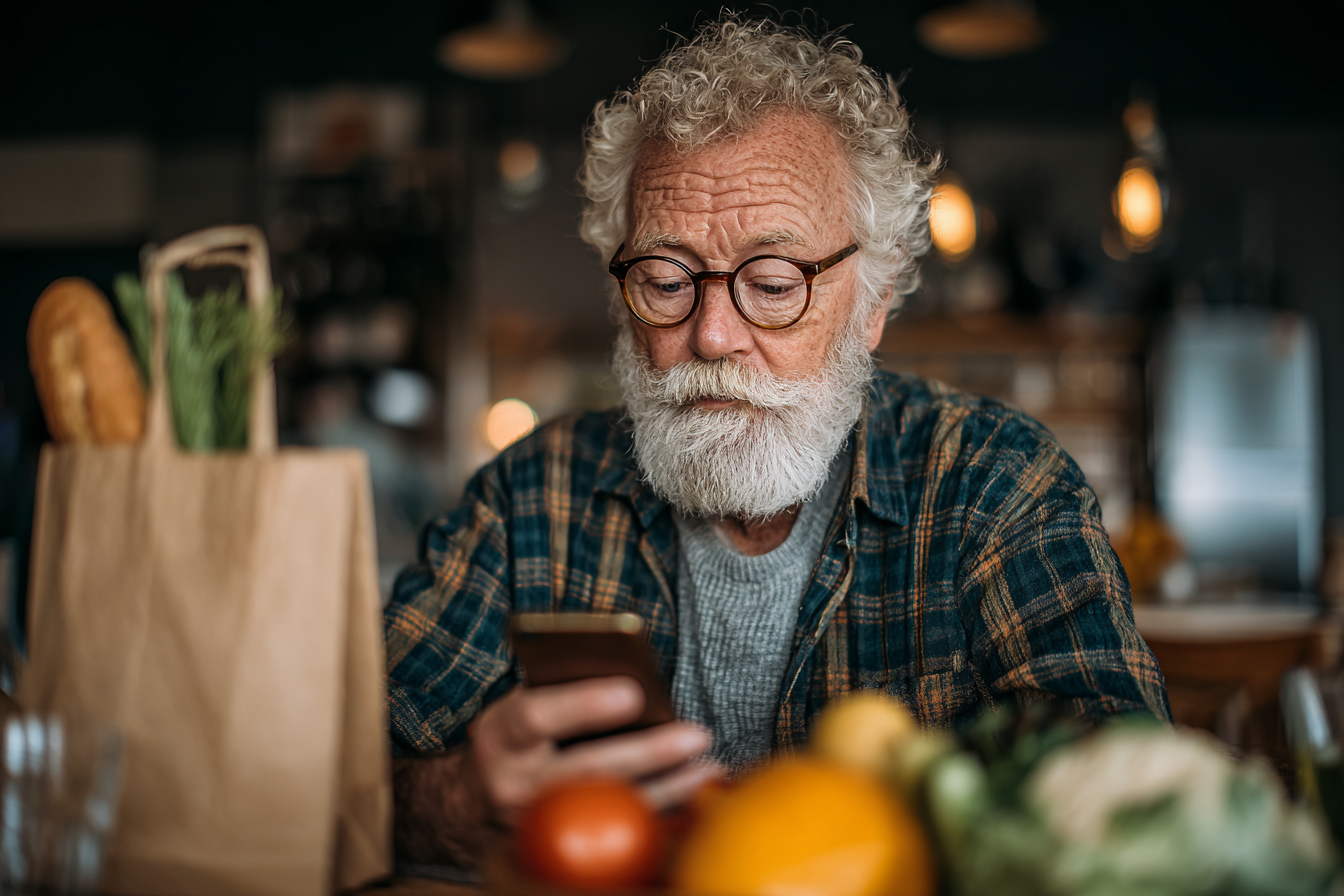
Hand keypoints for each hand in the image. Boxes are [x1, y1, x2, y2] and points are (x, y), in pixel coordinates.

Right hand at [468, 677, 722, 824]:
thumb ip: (558, 691)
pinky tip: (692, 795)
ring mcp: (537, 825)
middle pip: (587, 770)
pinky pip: (618, 834)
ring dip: (669, 789)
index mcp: (500, 737)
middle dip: (648, 752)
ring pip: (611, 810)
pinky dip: (661, 815)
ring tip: (709, 765)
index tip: (634, 691)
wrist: (468, 807)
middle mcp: (514, 785)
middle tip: (696, 735)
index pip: (536, 717)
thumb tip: (630, 677)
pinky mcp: (559, 851)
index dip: (583, 704)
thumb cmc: (509, 742)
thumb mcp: (515, 709)